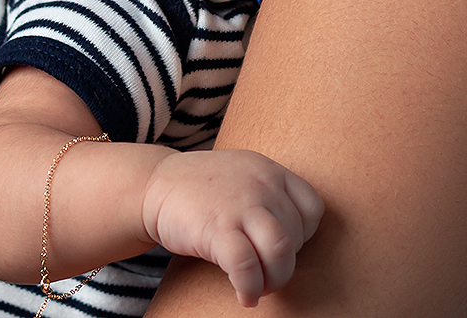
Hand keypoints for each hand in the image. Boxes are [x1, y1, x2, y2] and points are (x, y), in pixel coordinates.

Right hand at [141, 149, 323, 307]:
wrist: (154, 184)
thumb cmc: (202, 188)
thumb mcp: (243, 175)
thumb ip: (269, 195)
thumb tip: (293, 240)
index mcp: (270, 170)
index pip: (312, 208)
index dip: (303, 235)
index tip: (279, 246)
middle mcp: (261, 184)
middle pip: (297, 236)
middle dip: (284, 263)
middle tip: (265, 273)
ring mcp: (240, 204)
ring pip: (281, 251)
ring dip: (274, 279)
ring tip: (259, 286)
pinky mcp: (217, 228)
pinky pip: (247, 266)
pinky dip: (250, 288)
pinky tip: (243, 295)